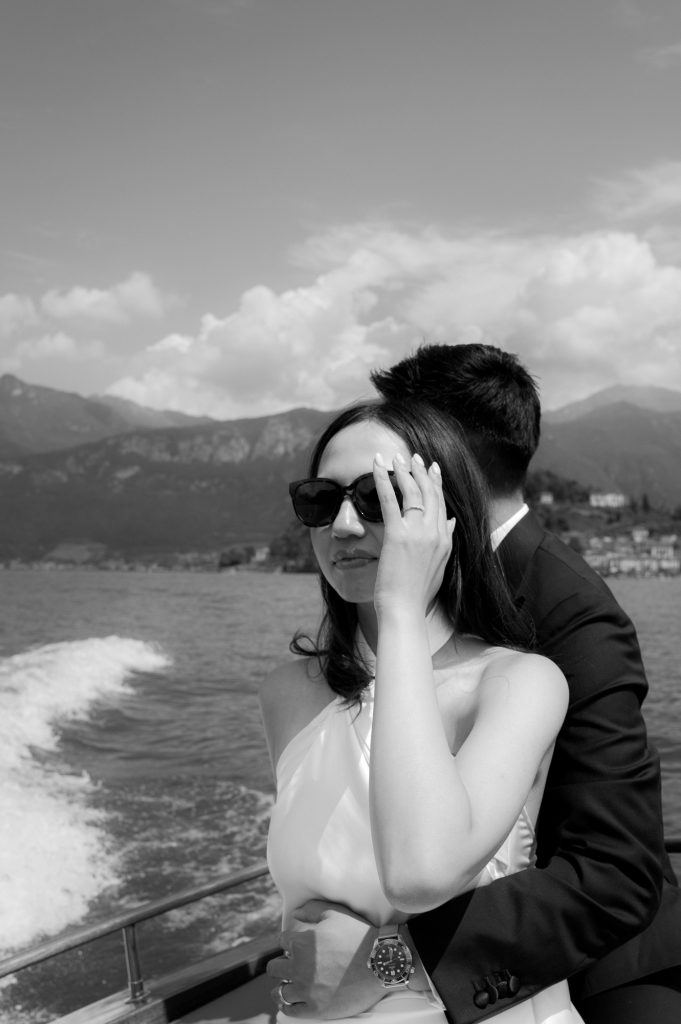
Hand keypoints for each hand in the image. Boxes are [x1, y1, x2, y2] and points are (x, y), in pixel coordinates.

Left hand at [265, 900, 383, 1017]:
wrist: (381, 962)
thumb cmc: (359, 935)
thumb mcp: (335, 913)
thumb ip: (311, 910)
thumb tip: (294, 913)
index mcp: (301, 943)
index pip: (282, 941)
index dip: (290, 942)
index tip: (296, 946)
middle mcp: (299, 967)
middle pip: (275, 968)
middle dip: (281, 964)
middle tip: (290, 966)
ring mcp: (307, 991)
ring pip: (280, 991)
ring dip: (282, 986)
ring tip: (287, 985)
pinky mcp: (316, 1009)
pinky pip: (291, 1010)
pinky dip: (288, 1005)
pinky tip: (291, 1001)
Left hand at [373, 452, 454, 617]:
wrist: (406, 609)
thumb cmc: (417, 594)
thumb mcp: (440, 566)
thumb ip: (445, 542)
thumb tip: (450, 522)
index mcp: (445, 540)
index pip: (442, 504)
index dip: (436, 484)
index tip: (432, 469)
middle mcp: (435, 532)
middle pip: (431, 494)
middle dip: (422, 472)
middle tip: (414, 457)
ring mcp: (418, 532)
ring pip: (413, 492)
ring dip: (404, 471)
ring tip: (396, 457)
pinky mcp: (397, 535)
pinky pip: (389, 499)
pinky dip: (382, 479)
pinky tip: (377, 465)